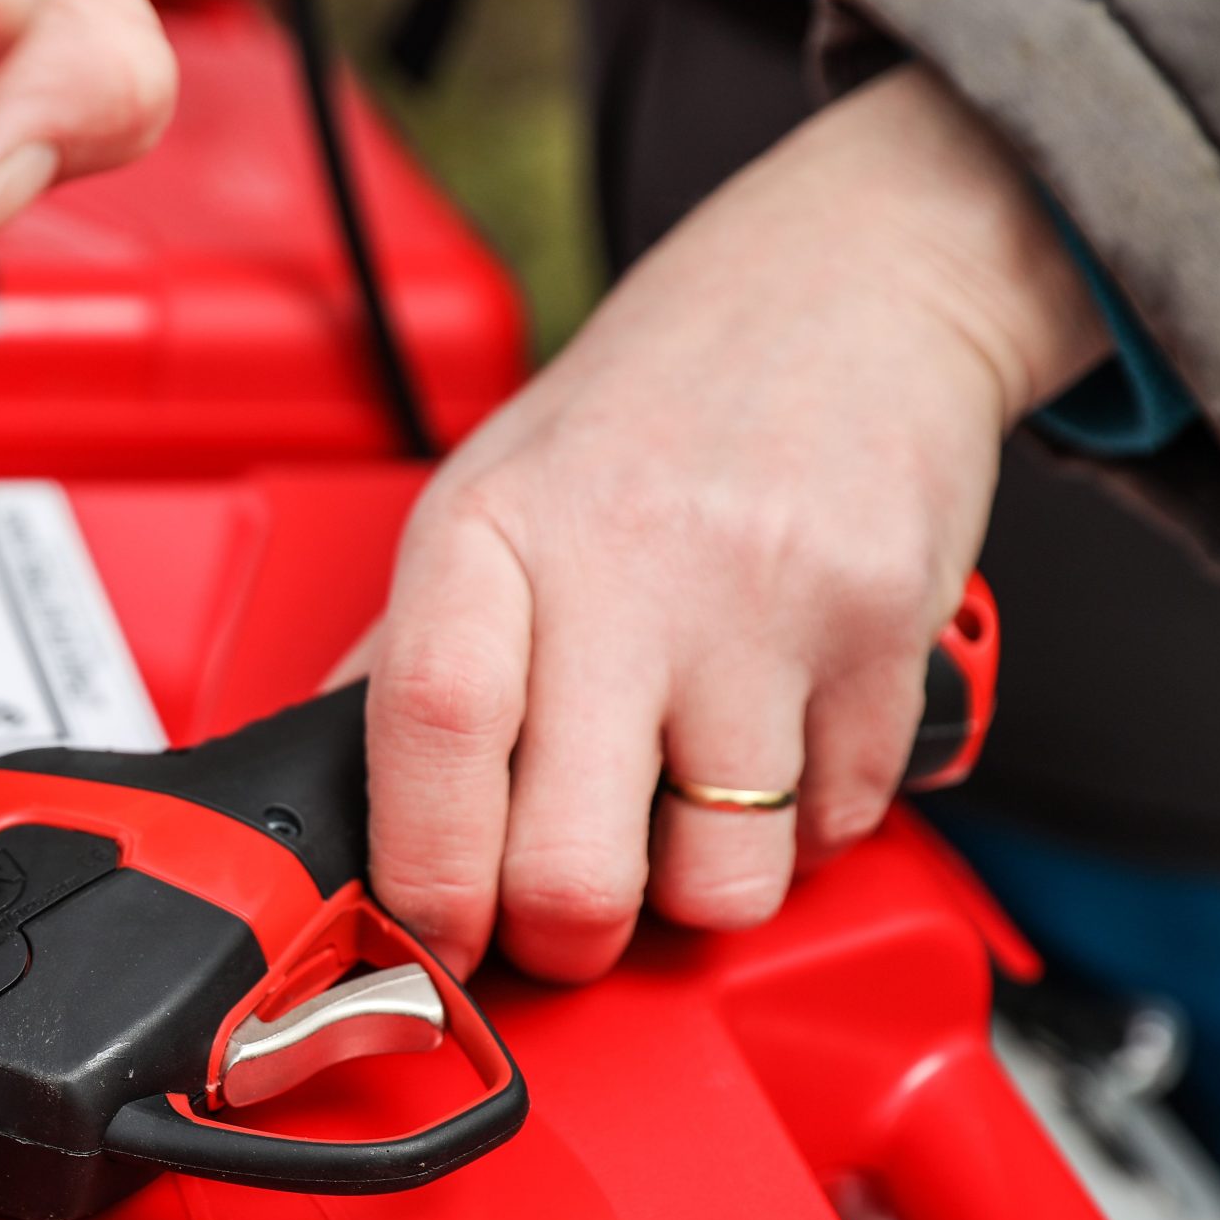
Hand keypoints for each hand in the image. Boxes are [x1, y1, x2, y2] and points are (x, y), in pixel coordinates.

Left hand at [345, 66, 1110, 981]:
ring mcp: (766, 605)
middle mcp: (626, 564)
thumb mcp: (492, 493)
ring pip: (720, 883)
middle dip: (564, 940)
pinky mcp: (887, 637)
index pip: (431, 733)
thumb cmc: (655, 405)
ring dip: (697, 886)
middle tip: (565, 912)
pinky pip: (836, 832)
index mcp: (492, 530)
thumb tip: (332, 800)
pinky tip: (775, 739)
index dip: (424, 882)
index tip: (428, 940)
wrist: (852, 279)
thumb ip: (413, 650)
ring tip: (685, 797)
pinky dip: (802, 830)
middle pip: (573, 869)